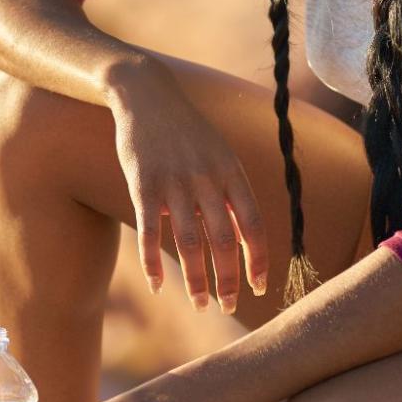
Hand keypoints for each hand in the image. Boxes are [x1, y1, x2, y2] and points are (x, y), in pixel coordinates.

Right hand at [106, 64, 268, 315]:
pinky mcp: (143, 185)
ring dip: (197, 280)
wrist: (146, 95)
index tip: (258, 288)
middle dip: (229, 279)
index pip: (253, 224)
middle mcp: (207, 179)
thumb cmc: (186, 131)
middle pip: (224, 240)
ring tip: (201, 304)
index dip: (258, 259)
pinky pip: (150, 231)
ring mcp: (174, 183)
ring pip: (190, 243)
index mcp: (231, 172)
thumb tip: (243, 236)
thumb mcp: (218, 154)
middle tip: (228, 306)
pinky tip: (158, 285)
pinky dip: (153, 263)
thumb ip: (230, 192)